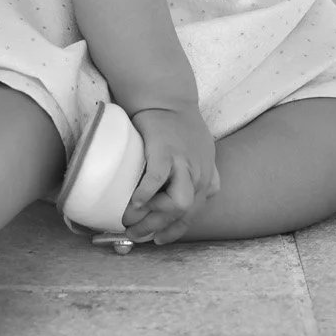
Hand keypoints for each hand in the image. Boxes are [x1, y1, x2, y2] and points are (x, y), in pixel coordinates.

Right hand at [122, 104, 219, 245]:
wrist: (168, 96)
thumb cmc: (179, 125)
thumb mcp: (202, 150)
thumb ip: (204, 172)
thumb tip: (204, 192)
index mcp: (205, 176)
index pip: (195, 214)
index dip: (175, 231)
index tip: (158, 239)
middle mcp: (199, 173)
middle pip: (185, 213)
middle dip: (158, 229)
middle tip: (135, 234)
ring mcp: (184, 163)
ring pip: (179, 204)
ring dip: (154, 216)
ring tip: (131, 218)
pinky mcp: (165, 152)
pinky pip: (157, 181)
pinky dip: (145, 195)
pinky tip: (133, 202)